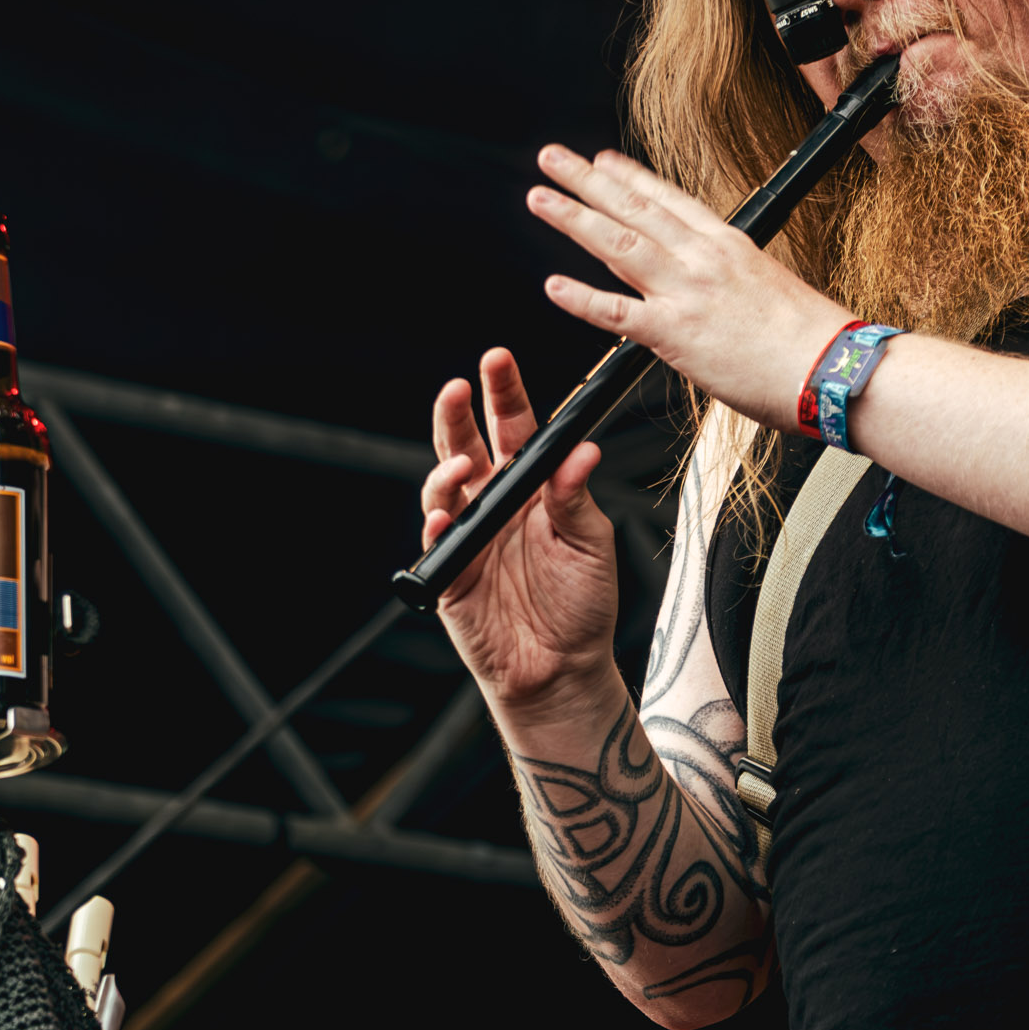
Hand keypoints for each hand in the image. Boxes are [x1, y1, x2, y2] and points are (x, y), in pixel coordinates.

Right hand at [423, 348, 619, 720]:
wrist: (563, 669)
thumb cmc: (582, 605)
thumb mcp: (591, 543)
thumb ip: (576, 497)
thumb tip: (580, 452)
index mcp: (531, 487)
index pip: (512, 428)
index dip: (503, 393)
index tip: (497, 360)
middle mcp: (494, 504)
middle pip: (466, 445)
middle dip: (456, 413)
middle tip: (457, 387)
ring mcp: (468, 536)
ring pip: (443, 488)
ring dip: (447, 470)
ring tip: (462, 467)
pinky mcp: (450, 573)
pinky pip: (437, 542)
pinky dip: (439, 526)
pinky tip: (446, 518)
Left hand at [527, 145, 855, 430]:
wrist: (835, 368)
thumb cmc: (815, 340)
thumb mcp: (773, 289)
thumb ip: (734, 283)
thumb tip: (717, 292)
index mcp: (729, 245)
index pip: (669, 200)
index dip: (631, 178)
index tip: (603, 160)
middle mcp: (703, 259)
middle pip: (634, 209)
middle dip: (588, 180)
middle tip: (553, 159)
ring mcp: (687, 292)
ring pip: (618, 244)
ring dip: (574, 217)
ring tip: (541, 198)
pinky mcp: (676, 334)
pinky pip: (617, 313)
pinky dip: (583, 298)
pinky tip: (554, 285)